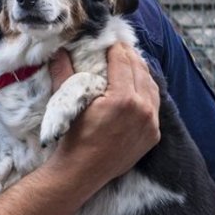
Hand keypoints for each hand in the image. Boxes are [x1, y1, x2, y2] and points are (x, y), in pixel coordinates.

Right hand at [46, 43, 159, 189]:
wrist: (82, 172)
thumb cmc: (73, 138)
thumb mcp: (67, 103)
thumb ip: (64, 73)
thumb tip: (60, 51)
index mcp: (123, 98)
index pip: (123, 62)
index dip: (116, 49)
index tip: (110, 42)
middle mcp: (142, 109)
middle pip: (140, 71)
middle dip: (129, 57)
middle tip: (120, 49)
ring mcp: (150, 124)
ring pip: (151, 87)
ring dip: (141, 72)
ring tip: (130, 64)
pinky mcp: (153, 135)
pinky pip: (154, 106)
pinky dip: (147, 93)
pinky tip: (138, 88)